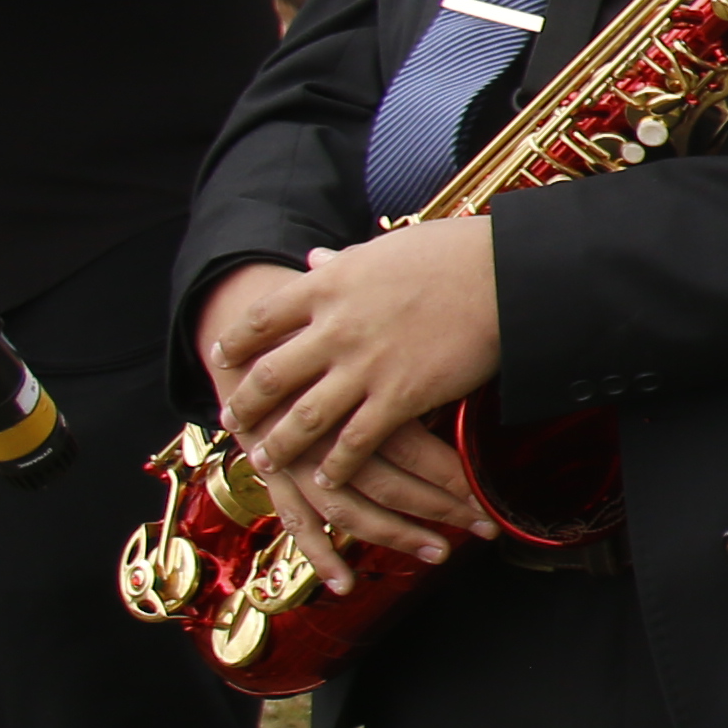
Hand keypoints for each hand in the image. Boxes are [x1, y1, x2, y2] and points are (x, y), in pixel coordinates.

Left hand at [205, 221, 508, 583]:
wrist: (504, 275)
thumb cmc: (452, 253)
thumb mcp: (383, 250)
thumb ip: (341, 262)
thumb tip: (313, 257)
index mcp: (328, 286)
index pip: (261, 319)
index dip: (235, 342)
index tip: (223, 356)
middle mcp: (335, 329)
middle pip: (270, 376)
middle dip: (244, 403)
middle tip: (230, 418)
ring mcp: (365, 367)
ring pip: (303, 419)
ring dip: (279, 444)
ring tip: (264, 459)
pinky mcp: (400, 396)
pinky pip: (356, 442)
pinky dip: (336, 465)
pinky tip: (327, 477)